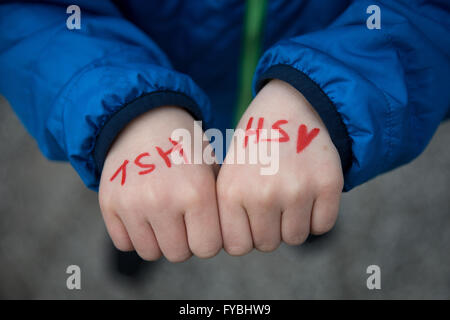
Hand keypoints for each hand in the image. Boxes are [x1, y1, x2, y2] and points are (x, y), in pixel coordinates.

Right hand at [99, 106, 221, 261]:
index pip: (208, 248)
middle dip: (183, 242)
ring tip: (163, 216)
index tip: (204, 225)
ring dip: (158, 241)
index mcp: (196, 192)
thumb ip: (219, 208)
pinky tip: (142, 213)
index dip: (208, 239)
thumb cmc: (185, 149)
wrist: (145, 120)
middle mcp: (163, 200)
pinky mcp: (108, 204)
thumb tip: (224, 243)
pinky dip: (133, 234)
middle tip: (182, 220)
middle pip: (178, 254)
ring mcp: (132, 203)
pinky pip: (123, 243)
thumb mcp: (212, 169)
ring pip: (149, 252)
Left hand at [217, 79, 342, 254]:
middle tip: (272, 202)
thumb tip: (237, 246)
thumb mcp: (230, 170)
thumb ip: (230, 210)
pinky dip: (317, 215)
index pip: (236, 246)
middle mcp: (262, 194)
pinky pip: (322, 225)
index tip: (248, 221)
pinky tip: (309, 191)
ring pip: (296, 238)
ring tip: (289, 194)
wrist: (291, 104)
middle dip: (269, 229)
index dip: (244, 236)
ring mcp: (297, 190)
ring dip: (293, 222)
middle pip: (267, 244)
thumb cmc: (257, 143)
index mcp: (231, 191)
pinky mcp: (328, 184)